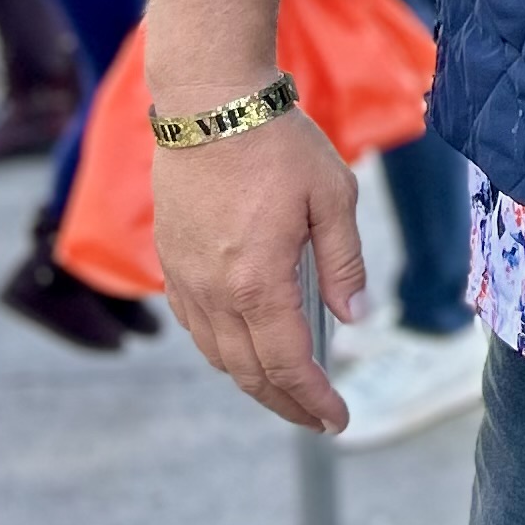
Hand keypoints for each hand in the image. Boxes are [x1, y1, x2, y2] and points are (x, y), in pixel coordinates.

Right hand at [150, 97, 369, 431]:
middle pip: (248, 372)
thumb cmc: (277, 144)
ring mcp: (185, 279)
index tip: (337, 420)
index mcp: (258, 282)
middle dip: (286, 403)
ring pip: (217, 354)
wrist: (209, 105)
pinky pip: (195, 326)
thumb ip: (344, 263)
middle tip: (318, 418)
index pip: (287, 364)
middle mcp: (214, 292)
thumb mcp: (333, 197)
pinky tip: (248, 346)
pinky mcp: (171, 262)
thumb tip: (354, 318)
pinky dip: (223, 349)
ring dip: (253, 381)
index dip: (313, 399)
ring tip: (288, 390)